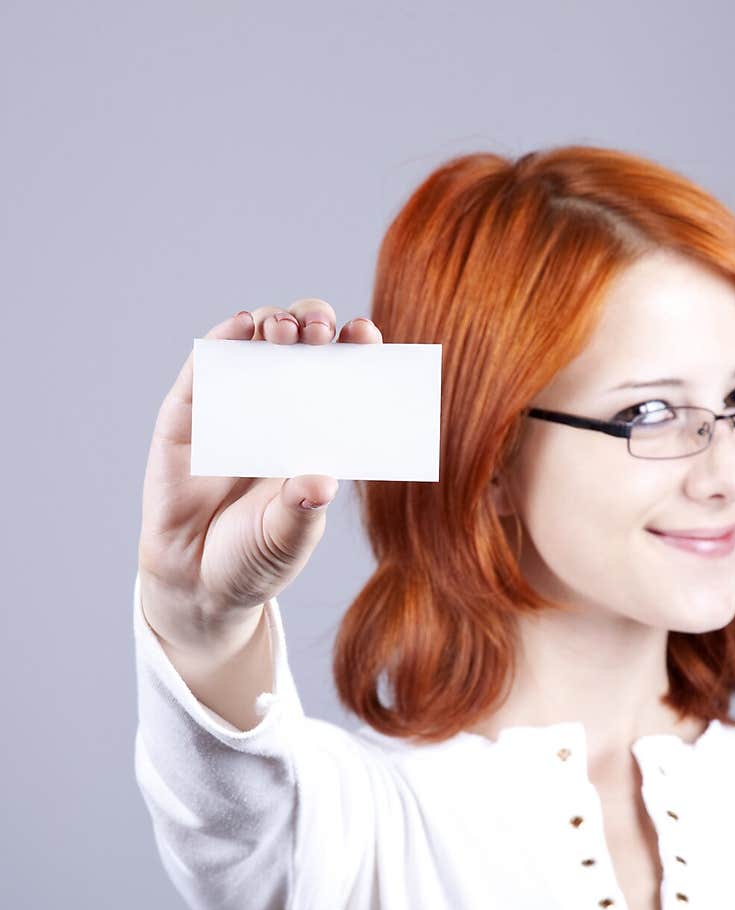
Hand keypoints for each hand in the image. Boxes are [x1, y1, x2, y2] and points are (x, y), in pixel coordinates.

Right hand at [137, 299, 381, 651]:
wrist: (194, 581)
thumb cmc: (254, 556)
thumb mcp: (286, 539)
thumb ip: (302, 510)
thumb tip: (321, 482)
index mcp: (317, 434)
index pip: (343, 379)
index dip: (356, 352)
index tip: (367, 337)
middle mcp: (280, 410)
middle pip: (303, 346)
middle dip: (314, 325)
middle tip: (320, 332)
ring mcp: (234, 405)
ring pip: (257, 343)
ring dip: (274, 323)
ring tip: (284, 330)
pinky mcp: (188, 411)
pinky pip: (206, 365)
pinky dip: (224, 338)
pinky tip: (241, 326)